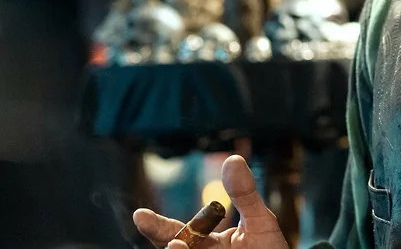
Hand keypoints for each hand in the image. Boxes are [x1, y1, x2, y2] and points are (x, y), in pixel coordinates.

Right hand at [133, 155, 287, 248]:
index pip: (179, 233)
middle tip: (144, 222)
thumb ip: (245, 195)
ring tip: (176, 245)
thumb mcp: (260, 220)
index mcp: (208, 242)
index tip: (140, 214)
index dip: (158, 225)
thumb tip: (232, 160)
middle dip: (158, 235)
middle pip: (174, 247)